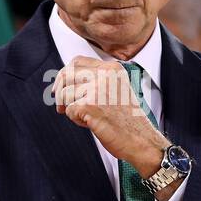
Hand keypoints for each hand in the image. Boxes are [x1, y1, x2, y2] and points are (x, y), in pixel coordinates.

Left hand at [53, 56, 165, 175]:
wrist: (141, 139)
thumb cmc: (127, 119)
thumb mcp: (115, 89)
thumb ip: (95, 80)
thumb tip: (63, 80)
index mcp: (112, 68)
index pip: (77, 61)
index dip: (65, 74)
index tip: (60, 87)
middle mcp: (105, 74)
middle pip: (66, 74)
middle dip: (59, 91)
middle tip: (61, 106)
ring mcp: (97, 89)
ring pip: (65, 94)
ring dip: (71, 108)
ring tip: (89, 116)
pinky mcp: (90, 105)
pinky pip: (69, 110)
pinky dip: (76, 120)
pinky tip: (92, 124)